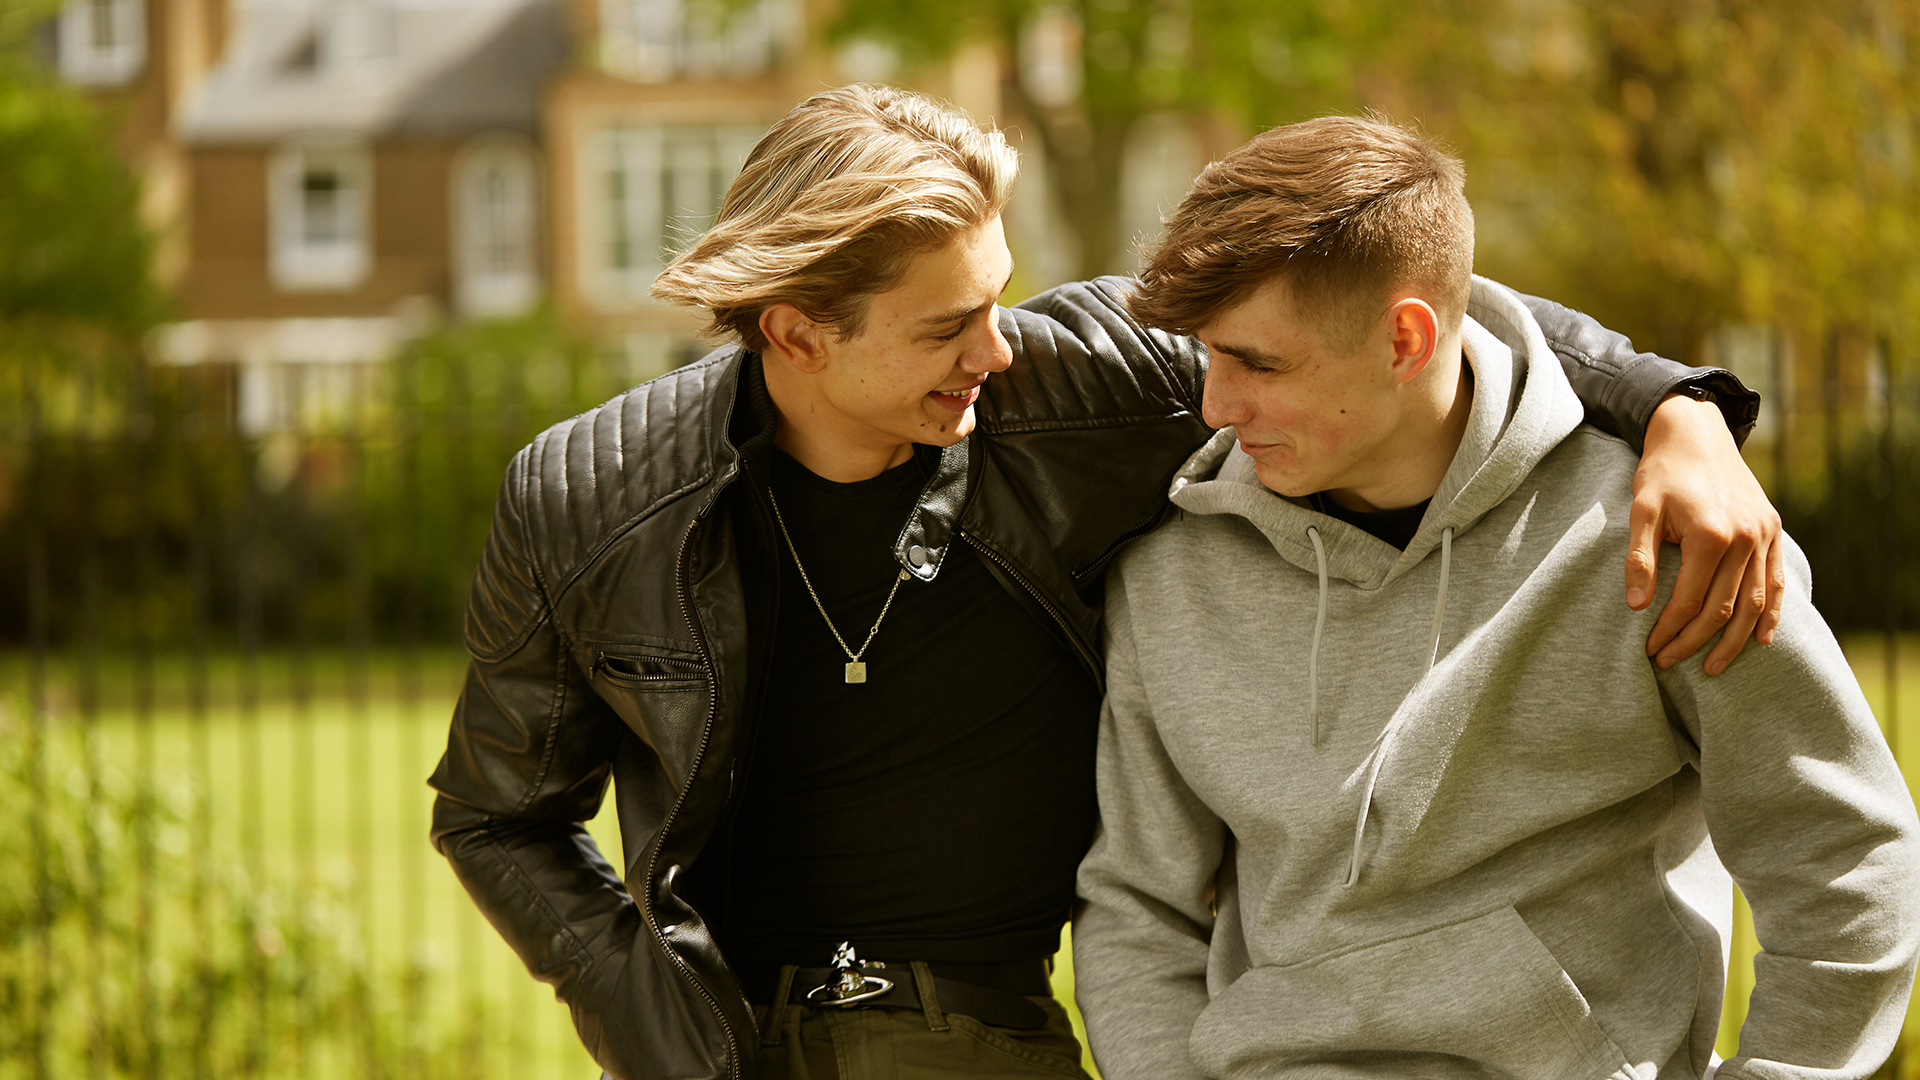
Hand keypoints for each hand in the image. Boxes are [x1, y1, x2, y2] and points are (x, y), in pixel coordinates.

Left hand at [1628, 393, 1784, 674]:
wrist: (1696, 432)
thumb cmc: (1662, 472)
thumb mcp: (1641, 510)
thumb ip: (1640, 557)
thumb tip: (1637, 606)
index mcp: (1711, 534)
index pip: (1691, 600)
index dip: (1670, 630)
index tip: (1651, 651)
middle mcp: (1745, 538)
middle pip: (1724, 608)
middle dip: (1696, 641)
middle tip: (1670, 663)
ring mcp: (1764, 535)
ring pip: (1756, 602)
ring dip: (1736, 639)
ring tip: (1714, 666)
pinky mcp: (1773, 531)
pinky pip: (1776, 580)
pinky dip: (1772, 612)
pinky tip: (1761, 638)